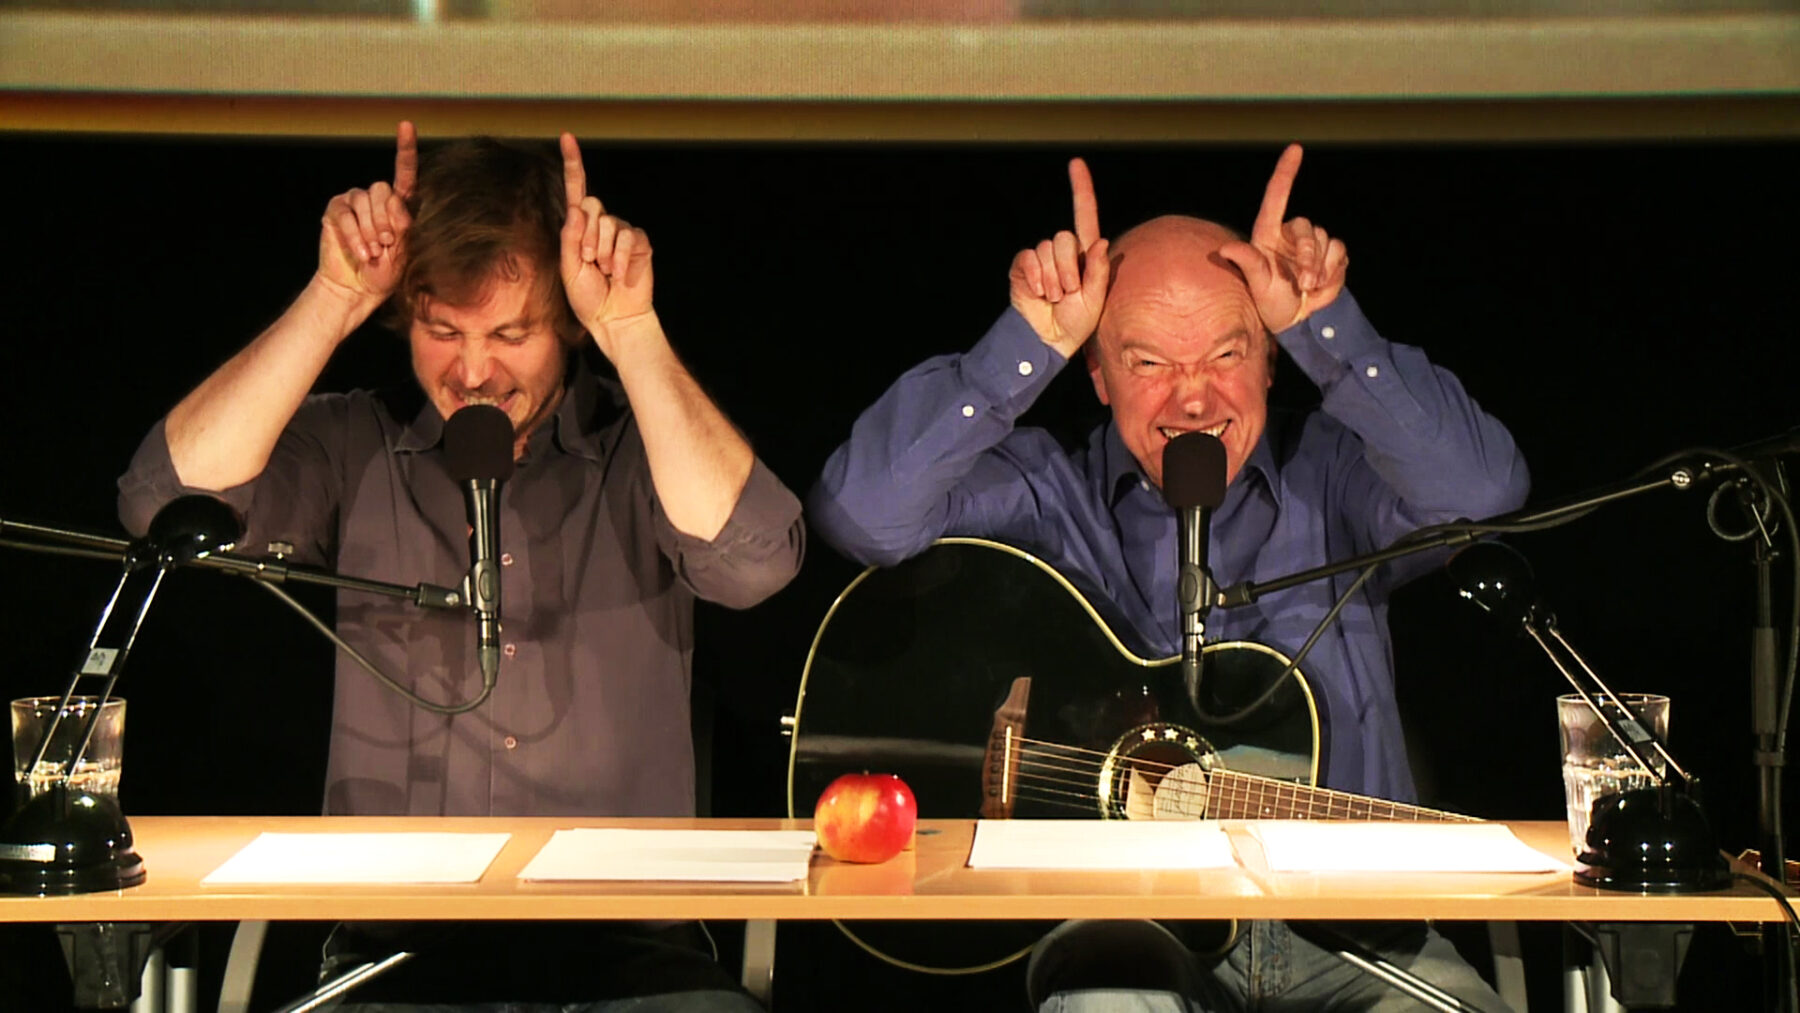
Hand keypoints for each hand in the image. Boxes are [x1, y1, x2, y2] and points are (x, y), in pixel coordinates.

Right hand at [317, 121, 416, 301]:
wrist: (358, 288)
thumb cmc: (386, 271)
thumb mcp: (405, 251)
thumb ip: (404, 225)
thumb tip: (396, 201)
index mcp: (399, 204)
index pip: (405, 174)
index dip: (405, 149)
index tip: (407, 125)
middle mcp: (377, 198)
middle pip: (383, 191)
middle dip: (386, 220)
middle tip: (386, 245)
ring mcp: (355, 202)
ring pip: (365, 201)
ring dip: (370, 231)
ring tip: (373, 252)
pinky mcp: (336, 210)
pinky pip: (345, 213)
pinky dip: (354, 235)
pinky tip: (361, 252)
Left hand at [559, 133, 654, 357]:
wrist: (614, 318)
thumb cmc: (588, 297)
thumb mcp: (568, 268)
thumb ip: (570, 238)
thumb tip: (577, 209)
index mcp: (580, 229)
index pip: (576, 192)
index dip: (573, 164)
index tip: (567, 136)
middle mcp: (602, 226)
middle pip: (592, 205)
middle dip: (587, 236)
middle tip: (590, 261)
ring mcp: (622, 233)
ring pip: (610, 224)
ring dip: (605, 252)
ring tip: (607, 272)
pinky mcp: (640, 244)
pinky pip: (629, 238)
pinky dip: (623, 259)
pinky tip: (622, 275)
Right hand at [1009, 158, 1110, 357]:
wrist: (1048, 339)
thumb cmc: (1077, 322)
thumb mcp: (1096, 298)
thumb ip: (1099, 270)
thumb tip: (1100, 242)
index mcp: (1085, 254)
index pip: (1084, 214)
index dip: (1081, 188)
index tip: (1076, 163)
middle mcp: (1062, 251)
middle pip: (1065, 237)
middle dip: (1069, 267)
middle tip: (1069, 292)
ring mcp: (1041, 258)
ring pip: (1047, 248)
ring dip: (1053, 278)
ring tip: (1054, 297)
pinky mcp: (1023, 266)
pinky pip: (1029, 258)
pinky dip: (1036, 277)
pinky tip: (1039, 293)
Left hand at [1218, 144, 1347, 331]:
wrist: (1294, 319)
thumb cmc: (1268, 300)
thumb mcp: (1257, 284)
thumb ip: (1248, 262)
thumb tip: (1226, 248)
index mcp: (1268, 233)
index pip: (1277, 195)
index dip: (1286, 171)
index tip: (1295, 148)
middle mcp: (1290, 233)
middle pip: (1308, 230)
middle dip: (1308, 258)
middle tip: (1304, 284)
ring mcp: (1311, 242)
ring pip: (1326, 241)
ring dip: (1320, 268)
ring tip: (1308, 288)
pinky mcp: (1332, 253)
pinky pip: (1340, 251)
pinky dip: (1334, 271)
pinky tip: (1321, 285)